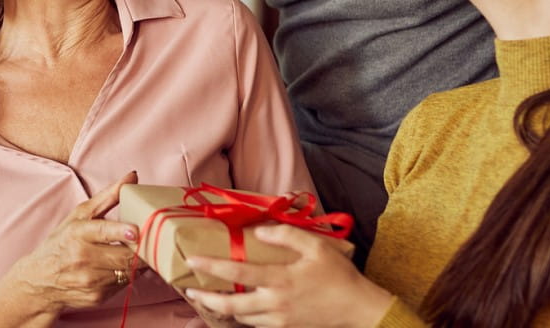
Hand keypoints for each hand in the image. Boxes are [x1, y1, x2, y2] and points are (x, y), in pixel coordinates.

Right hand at [0, 172, 141, 313]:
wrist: (40, 281)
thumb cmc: (62, 243)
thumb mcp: (79, 216)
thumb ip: (108, 196)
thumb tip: (133, 176)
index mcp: (77, 233)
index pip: (102, 231)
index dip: (122, 231)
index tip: (136, 230)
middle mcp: (82, 258)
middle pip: (124, 255)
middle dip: (142, 248)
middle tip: (151, 239)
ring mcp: (90, 280)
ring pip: (129, 271)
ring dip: (137, 262)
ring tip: (136, 251)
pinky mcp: (97, 297)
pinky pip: (124, 284)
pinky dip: (127, 275)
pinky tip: (119, 267)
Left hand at [184, 225, 392, 327]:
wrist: (358, 308)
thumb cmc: (338, 275)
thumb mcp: (317, 247)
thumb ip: (287, 235)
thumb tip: (259, 231)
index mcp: (280, 280)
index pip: (237, 272)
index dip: (212, 266)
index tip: (192, 260)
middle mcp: (275, 302)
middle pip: (231, 304)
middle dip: (207, 298)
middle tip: (190, 290)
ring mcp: (279, 319)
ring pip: (241, 317)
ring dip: (223, 308)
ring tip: (210, 296)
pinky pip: (256, 324)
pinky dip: (242, 316)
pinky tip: (238, 307)